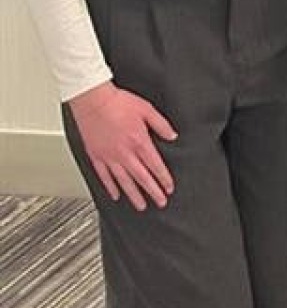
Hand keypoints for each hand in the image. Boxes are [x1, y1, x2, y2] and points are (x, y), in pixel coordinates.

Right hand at [67, 81, 177, 209]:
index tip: (169, 188)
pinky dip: (110, 187)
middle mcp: (124, 153)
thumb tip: (173, 136)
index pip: (155, 165)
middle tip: (160, 202)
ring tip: (141, 206)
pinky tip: (116, 195)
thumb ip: (161, 125)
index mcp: (139, 142)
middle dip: (152, 192)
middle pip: (141, 178)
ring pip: (123, 181)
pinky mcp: (96, 156)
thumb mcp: (147, 109)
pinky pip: (104, 176)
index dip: (164, 179)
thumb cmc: (118, 102)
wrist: (93, 101)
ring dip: (133, 195)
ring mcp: (109, 157)